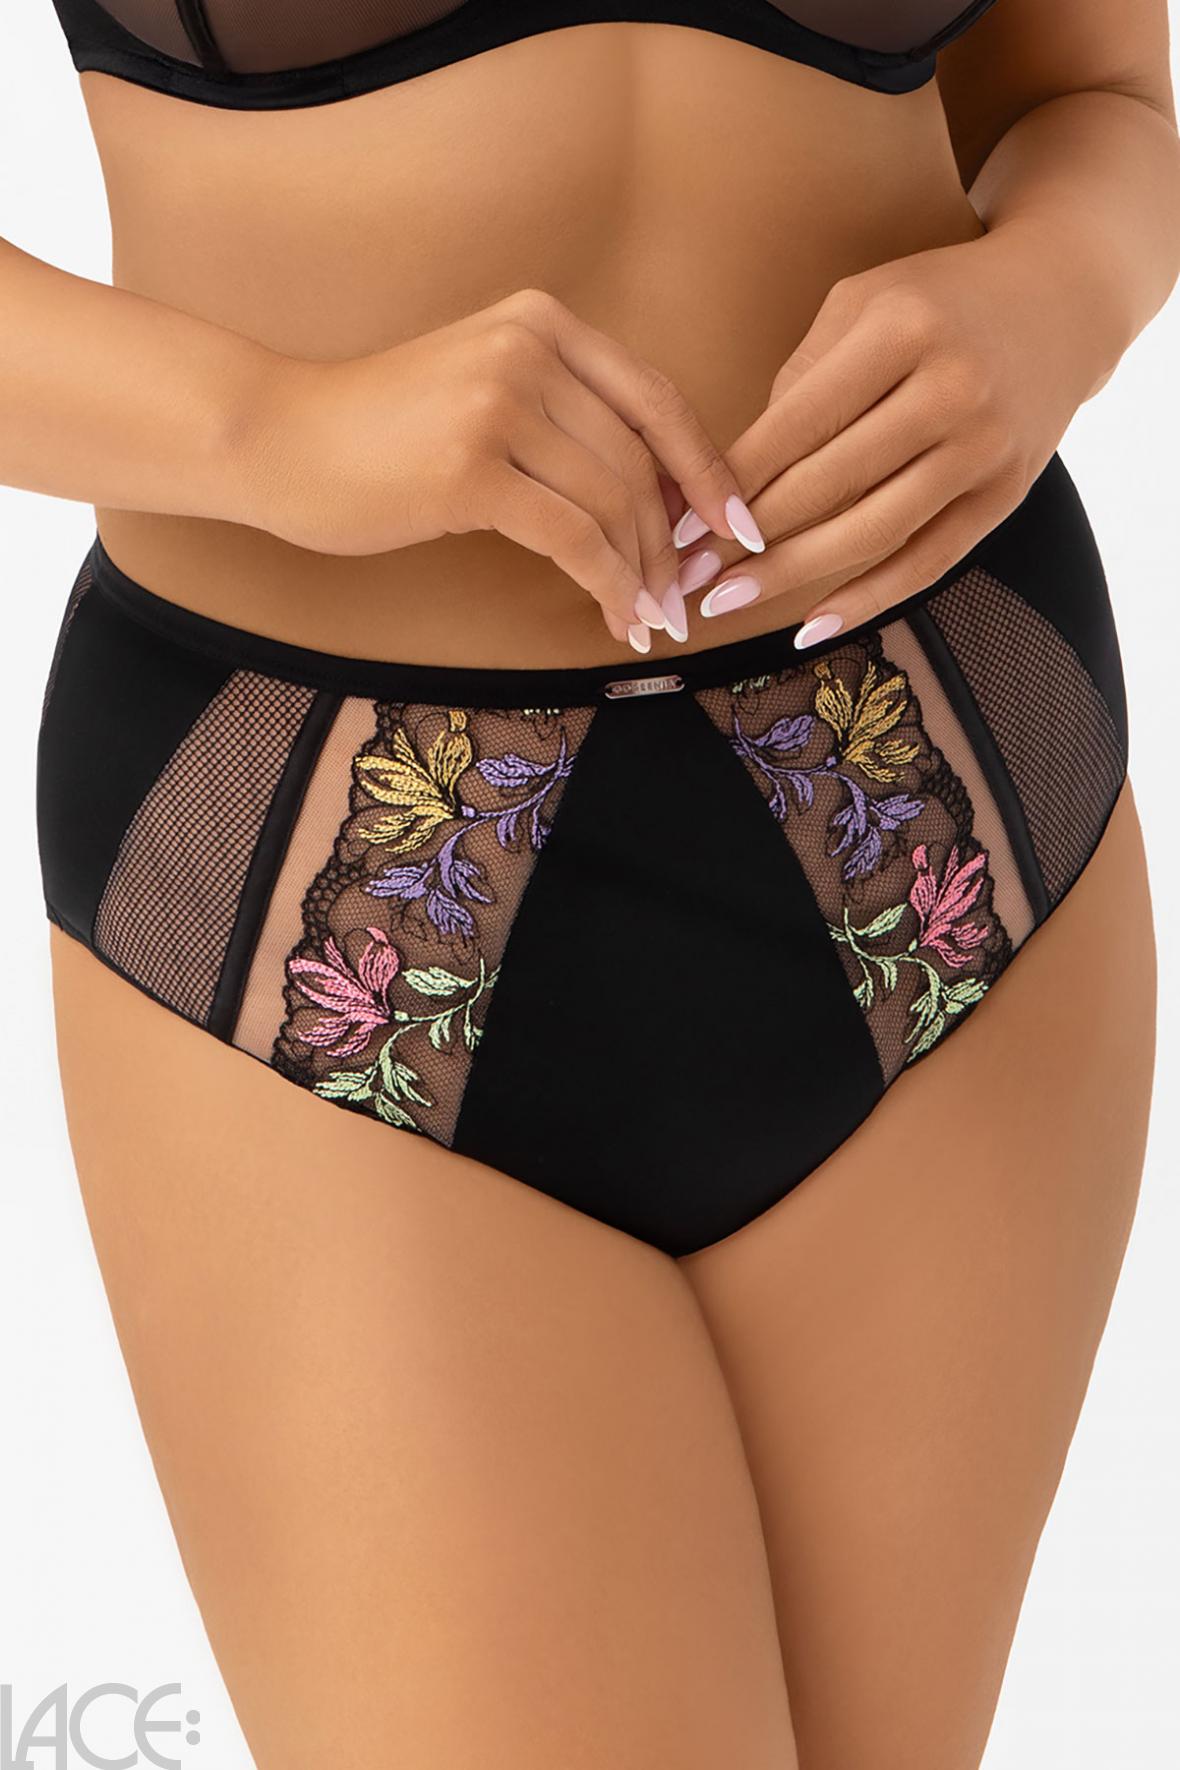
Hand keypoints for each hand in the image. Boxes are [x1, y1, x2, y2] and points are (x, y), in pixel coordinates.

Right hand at [243, 287, 750, 648]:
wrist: (278, 439)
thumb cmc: (378, 431)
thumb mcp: (482, 391)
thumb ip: (561, 415)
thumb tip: (653, 493)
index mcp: (542, 322)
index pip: (657, 400)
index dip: (708, 471)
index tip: (736, 527)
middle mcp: (529, 349)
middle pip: (640, 461)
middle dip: (671, 543)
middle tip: (681, 600)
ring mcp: (499, 403)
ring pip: (614, 502)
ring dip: (644, 574)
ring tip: (650, 621)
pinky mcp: (472, 467)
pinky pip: (573, 537)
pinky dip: (608, 586)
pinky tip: (616, 620)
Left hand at [672, 231, 1102, 644]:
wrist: (1058, 303)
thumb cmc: (934, 303)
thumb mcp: (861, 304)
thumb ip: (800, 381)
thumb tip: (733, 475)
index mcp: (903, 330)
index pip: (797, 423)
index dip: (732, 482)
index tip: (679, 523)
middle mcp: (952, 389)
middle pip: (829, 484)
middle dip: (747, 539)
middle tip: (686, 576)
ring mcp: (985, 448)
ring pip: (873, 531)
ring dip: (791, 576)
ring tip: (728, 601)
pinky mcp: (1005, 495)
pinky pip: (927, 561)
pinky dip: (868, 598)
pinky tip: (811, 625)